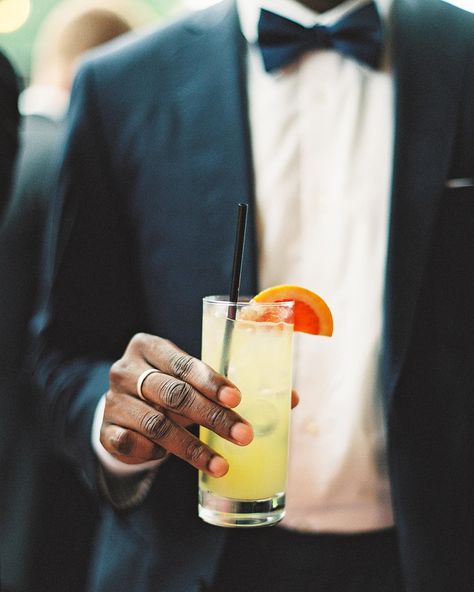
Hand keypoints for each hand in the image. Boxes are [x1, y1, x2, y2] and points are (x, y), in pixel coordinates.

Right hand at [101, 333, 253, 476]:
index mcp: (147, 347)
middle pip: (173, 395)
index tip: (235, 400)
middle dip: (212, 417)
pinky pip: (134, 444)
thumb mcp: (179, 377)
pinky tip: (166, 456)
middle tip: (241, 435)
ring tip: (220, 464)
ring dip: (193, 447)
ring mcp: (113, 400)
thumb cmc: (163, 388)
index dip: (210, 383)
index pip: (182, 365)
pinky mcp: (106, 430)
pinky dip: (154, 452)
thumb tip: (235, 405)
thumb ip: (200, 384)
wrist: (124, 410)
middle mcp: (126, 371)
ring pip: (157, 425)